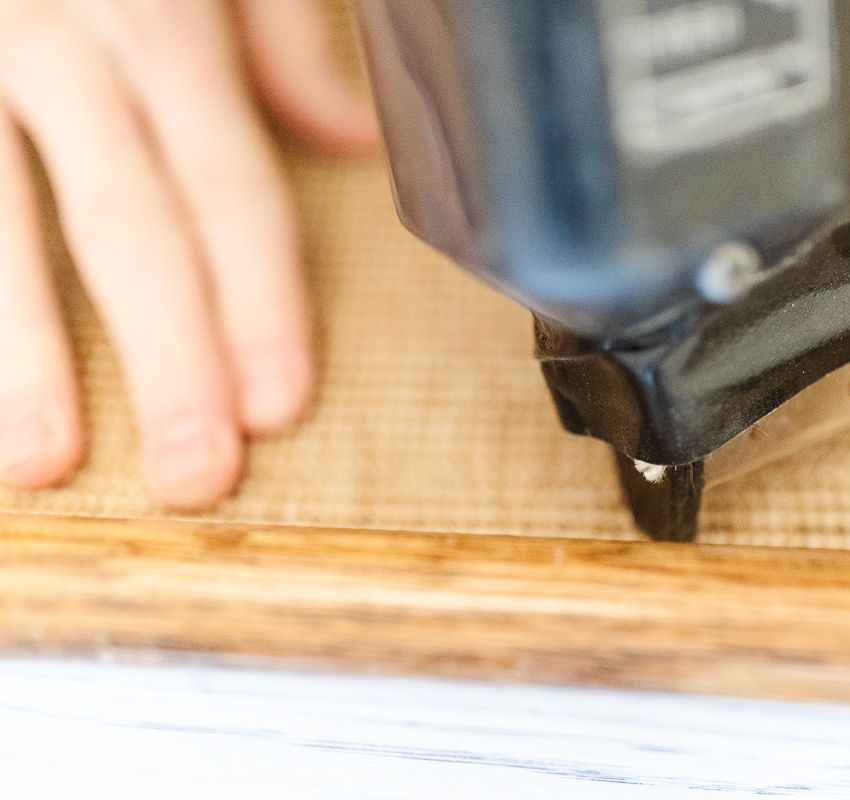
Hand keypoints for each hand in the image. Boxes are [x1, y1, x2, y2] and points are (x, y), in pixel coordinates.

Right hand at [0, 0, 374, 506]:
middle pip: (124, 221)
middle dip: (164, 356)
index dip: (257, 300)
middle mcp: (52, 35)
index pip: (227, 182)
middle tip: (194, 475)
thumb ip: (276, 25)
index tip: (276, 407)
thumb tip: (346, 136)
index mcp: (155, 11)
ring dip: (14, 352)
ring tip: (41, 464)